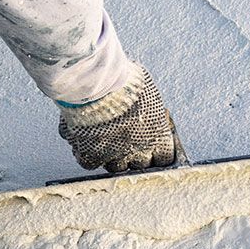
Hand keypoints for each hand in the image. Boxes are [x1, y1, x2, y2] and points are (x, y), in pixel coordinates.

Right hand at [57, 66, 185, 172]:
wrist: (98, 84)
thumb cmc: (124, 81)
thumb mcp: (146, 92)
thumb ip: (146, 109)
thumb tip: (142, 107)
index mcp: (157, 136)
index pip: (164, 158)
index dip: (157, 153)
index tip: (153, 148)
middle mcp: (138, 150)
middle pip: (140, 165)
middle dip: (135, 155)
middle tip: (126, 142)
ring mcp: (113, 156)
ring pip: (115, 167)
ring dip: (111, 156)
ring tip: (104, 141)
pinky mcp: (90, 155)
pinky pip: (89, 163)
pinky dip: (87, 153)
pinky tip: (85, 141)